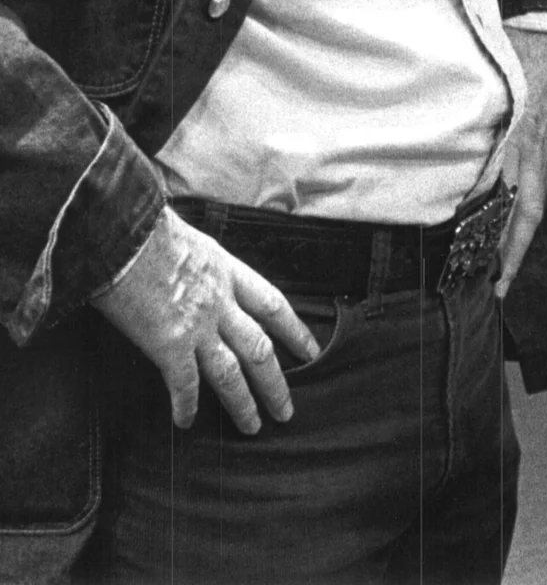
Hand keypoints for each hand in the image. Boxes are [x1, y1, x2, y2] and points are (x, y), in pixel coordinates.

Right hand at [91, 207, 318, 431]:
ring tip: (253, 426)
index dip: (294, 330)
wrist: (124, 234)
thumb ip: (206, 268)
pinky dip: (187, 404)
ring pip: (232, 372)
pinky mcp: (168, 343)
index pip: (274, 305)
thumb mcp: (193, 242)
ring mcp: (197, 324)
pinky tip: (187, 421)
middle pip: (260, 348)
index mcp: (229, 272)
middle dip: (276, 382)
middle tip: (286, 410)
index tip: (310, 351)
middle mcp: (221, 301)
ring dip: (244, 403)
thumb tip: (202, 278)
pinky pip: (185, 383)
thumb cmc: (150, 232)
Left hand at [496, 25, 546, 297]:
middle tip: (498, 287)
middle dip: (512, 253)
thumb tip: (437, 127)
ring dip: (519, 238)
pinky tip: (512, 225)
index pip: (503, 192)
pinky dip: (526, 212)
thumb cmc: (520, 50)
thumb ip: (469, 103)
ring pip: (535, 204)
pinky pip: (541, 187)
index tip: (471, 256)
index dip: (488, 227)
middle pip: (527, 213)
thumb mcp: (492, 73)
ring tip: (501, 269)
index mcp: (518, 136)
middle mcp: (536, 152)